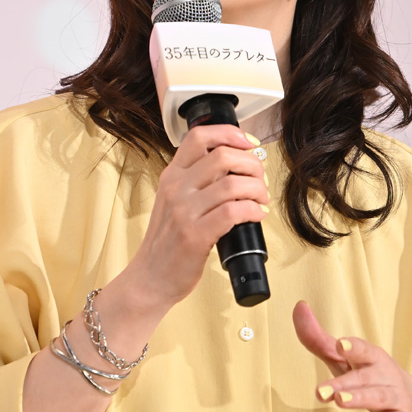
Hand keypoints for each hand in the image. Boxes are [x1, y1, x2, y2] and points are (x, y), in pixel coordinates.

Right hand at [124, 124, 269, 312]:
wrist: (150, 278)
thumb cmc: (167, 242)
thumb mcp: (174, 201)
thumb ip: (197, 181)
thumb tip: (236, 165)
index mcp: (172, 176)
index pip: (198, 136)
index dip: (229, 134)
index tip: (248, 143)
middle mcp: (176, 188)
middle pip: (222, 156)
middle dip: (252, 164)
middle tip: (259, 178)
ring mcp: (184, 212)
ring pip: (232, 184)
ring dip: (257, 189)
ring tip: (261, 199)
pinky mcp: (195, 235)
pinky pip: (233, 212)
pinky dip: (253, 210)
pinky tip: (257, 215)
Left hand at [292, 301, 411, 411]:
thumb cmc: (372, 378)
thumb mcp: (346, 361)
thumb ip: (320, 341)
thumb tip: (299, 307)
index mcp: (370, 357)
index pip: (362, 349)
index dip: (352, 347)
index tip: (339, 344)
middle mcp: (384, 374)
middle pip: (364, 377)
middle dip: (343, 382)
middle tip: (321, 391)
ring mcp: (395, 397)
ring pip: (378, 396)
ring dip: (359, 398)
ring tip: (340, 401)